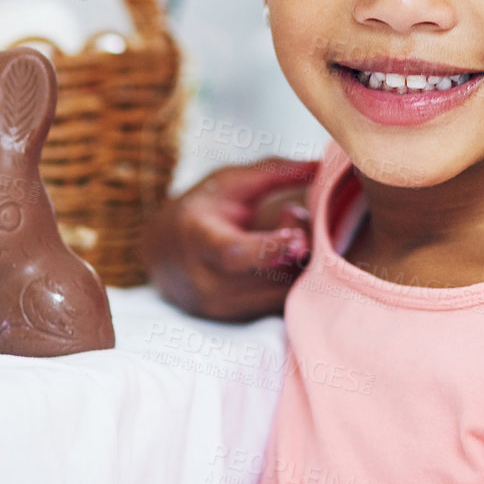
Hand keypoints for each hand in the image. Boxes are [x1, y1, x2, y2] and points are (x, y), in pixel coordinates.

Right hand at [143, 158, 317, 321]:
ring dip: (297, 263)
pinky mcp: (234, 319)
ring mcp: (220, 306)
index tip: (298, 235)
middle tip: (294, 214)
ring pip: (279, 292)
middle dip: (296, 246)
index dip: (270, 248)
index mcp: (199, 240)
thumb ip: (275, 172)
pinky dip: (289, 279)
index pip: (235, 254)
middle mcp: (206, 281)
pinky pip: (276, 303)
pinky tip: (283, 255)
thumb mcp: (230, 182)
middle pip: (269, 274)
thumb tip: (320, 163)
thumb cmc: (202, 209)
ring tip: (288, 233)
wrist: (163, 252)